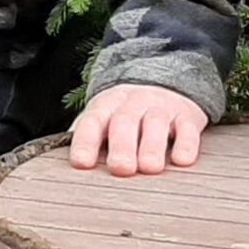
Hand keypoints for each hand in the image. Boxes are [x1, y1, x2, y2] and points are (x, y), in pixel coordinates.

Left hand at [69, 83, 206, 177]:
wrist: (166, 80)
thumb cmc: (125, 112)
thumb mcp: (103, 118)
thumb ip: (86, 137)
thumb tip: (60, 163)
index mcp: (106, 106)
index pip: (92, 122)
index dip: (85, 141)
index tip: (81, 163)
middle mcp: (132, 103)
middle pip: (124, 122)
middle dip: (121, 145)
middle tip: (121, 168)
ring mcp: (161, 108)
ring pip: (155, 123)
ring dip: (151, 146)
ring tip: (149, 168)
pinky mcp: (187, 115)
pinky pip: (188, 128)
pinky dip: (186, 144)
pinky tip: (182, 161)